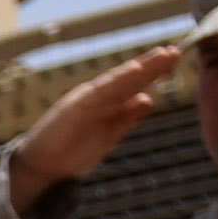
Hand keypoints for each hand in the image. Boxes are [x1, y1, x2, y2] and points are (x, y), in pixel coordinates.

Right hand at [8, 44, 180, 215]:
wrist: (42, 167)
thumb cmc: (73, 151)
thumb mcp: (109, 134)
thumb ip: (127, 117)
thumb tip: (147, 98)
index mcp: (107, 104)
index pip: (133, 85)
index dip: (153, 71)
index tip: (173, 58)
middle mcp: (98, 97)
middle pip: (129, 79)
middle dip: (152, 65)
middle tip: (175, 51)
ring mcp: (86, 100)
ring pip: (118, 81)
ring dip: (140, 68)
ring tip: (161, 56)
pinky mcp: (74, 107)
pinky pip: (99, 92)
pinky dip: (117, 80)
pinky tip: (134, 70)